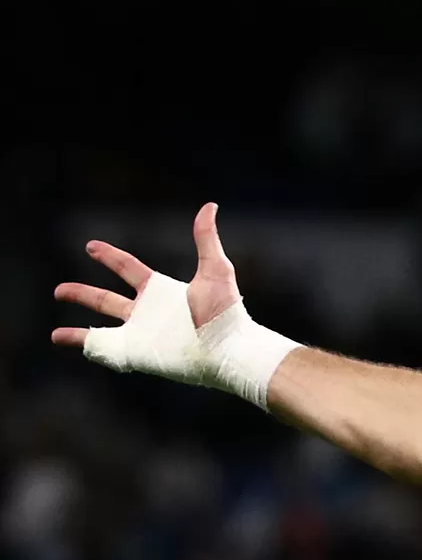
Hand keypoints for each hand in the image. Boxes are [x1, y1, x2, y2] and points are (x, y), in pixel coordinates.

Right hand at [52, 203, 241, 384]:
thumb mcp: (215, 270)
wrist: (228, 350)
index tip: (90, 245)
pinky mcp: (136, 353)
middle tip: (59, 290)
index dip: (109, 256)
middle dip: (82, 294)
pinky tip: (64, 342)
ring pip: (99, 329)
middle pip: (106, 300)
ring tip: (55, 335)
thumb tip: (210, 206)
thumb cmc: (225, 313)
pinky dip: (83, 345)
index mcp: (160, 291)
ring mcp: (139, 334)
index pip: (128, 268)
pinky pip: (103, 350)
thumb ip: (206, 239)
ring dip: (76, 331)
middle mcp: (146, 313)